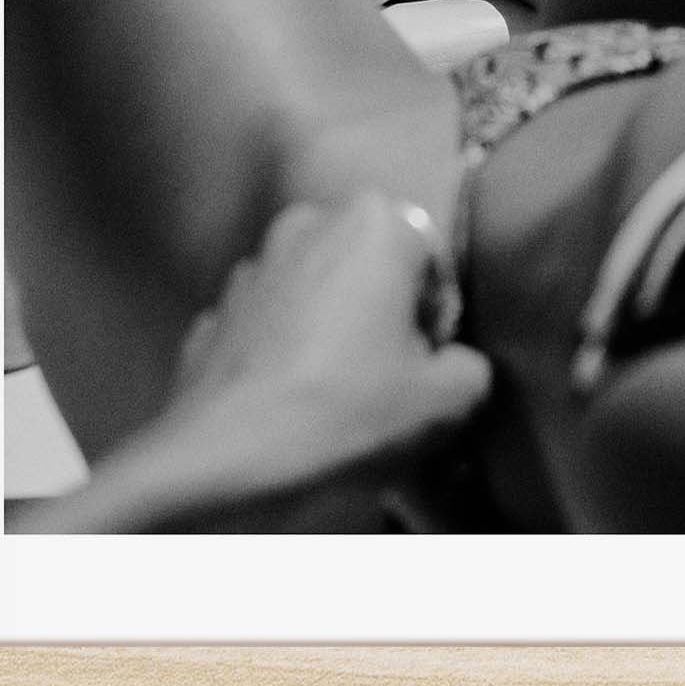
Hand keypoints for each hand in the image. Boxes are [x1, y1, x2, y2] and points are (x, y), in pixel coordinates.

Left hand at [169, 196, 490, 493]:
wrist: (226, 462)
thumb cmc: (346, 413)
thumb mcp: (448, 402)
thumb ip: (471, 368)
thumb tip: (456, 367)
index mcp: (374, 222)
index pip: (431, 261)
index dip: (436, 318)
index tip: (426, 367)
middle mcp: (308, 224)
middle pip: (368, 270)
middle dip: (379, 316)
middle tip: (386, 383)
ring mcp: (251, 267)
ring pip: (314, 296)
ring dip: (328, 333)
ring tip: (335, 401)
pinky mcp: (213, 314)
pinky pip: (267, 331)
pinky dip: (281, 358)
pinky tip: (289, 408)